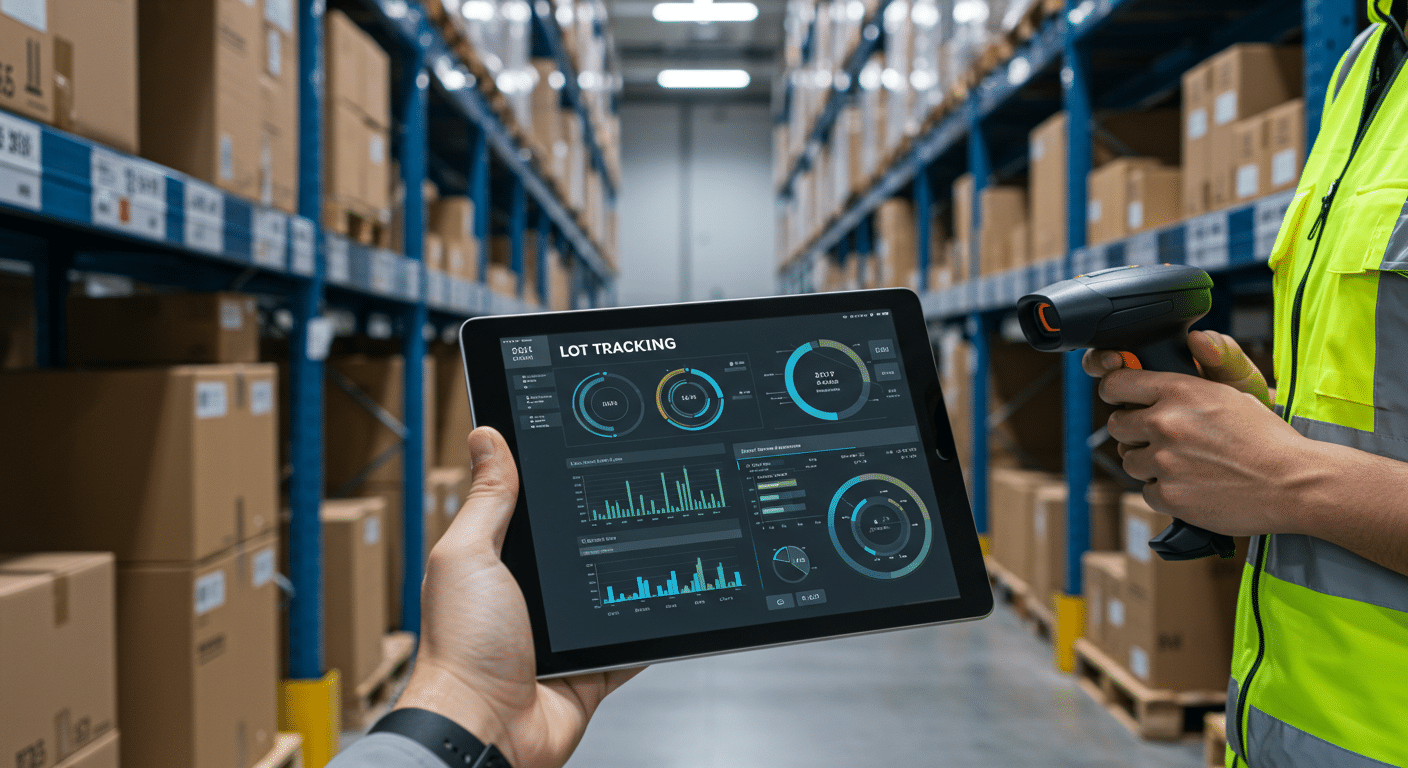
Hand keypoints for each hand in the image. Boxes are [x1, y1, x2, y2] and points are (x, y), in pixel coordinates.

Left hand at [396, 427, 643, 767]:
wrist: (487, 730)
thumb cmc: (460, 650)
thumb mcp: (468, 556)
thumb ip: (487, 500)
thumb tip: (488, 436)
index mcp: (499, 561)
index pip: (534, 508)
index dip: (555, 480)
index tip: (587, 447)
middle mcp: (533, 594)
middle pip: (582, 545)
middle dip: (605, 527)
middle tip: (637, 493)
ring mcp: (565, 632)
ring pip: (614, 588)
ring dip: (633, 574)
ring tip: (660, 539)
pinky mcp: (594, 665)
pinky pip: (635, 639)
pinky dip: (653, 623)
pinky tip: (671, 597)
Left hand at [1082, 331, 1312, 535]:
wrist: (1293, 482)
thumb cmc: (1265, 438)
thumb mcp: (1228, 394)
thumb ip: (1184, 387)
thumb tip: (1152, 385)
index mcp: (1178, 390)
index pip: (1115, 383)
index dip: (1115, 392)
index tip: (1119, 400)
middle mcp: (1165, 422)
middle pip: (1116, 425)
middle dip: (1133, 432)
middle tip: (1158, 440)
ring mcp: (1164, 461)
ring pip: (1129, 461)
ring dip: (1149, 464)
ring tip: (1184, 466)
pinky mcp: (1168, 495)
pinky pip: (1146, 492)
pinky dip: (1164, 492)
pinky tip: (1192, 487)